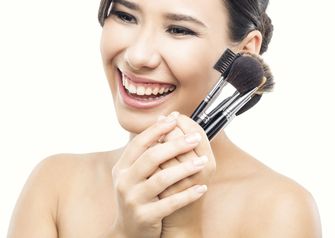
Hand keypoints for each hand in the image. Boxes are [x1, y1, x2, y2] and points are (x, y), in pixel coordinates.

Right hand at [107, 112, 210, 237]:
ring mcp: (133, 200)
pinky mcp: (145, 217)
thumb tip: (168, 119)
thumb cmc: (139, 194)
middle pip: (151, 157)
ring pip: (161, 179)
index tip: (175, 118)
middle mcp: (124, 181)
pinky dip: (187, 195)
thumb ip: (148, 150)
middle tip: (195, 138)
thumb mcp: (136, 172)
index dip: (157, 129)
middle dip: (175, 145)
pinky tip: (202, 188)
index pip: (139, 142)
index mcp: (122, 167)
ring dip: (185, 169)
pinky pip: (170, 204)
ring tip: (203, 162)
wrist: (130, 232)